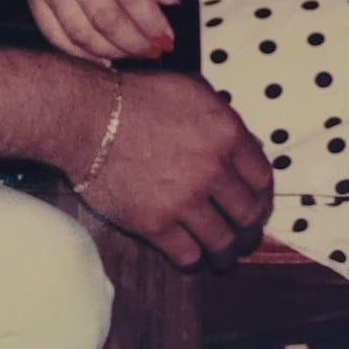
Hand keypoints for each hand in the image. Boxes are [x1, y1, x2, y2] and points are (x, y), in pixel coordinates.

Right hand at [23, 0, 178, 61]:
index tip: (166, 39)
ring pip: (81, 33)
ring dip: (112, 51)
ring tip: (132, 53)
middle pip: (106, 19)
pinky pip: (56, 36)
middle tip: (152, 51)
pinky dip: (81, 54)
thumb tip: (170, 1)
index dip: (151, 23)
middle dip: (134, 43)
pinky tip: (102, 56)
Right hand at [76, 70, 274, 269]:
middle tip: (247, 235)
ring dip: (227, 251)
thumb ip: (223, 118)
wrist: (85, 118)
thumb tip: (242, 145)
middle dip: (250, 229)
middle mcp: (212, 170)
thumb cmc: (135, 97)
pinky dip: (195, 259)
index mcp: (226, 134)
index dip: (263, 196)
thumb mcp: (192, 90)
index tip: (258, 204)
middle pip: (248, 214)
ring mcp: (184, 200)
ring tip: (224, 256)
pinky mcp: (155, 224)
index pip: (263, 178)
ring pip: (223, 242)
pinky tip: (193, 255)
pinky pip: (188, 255)